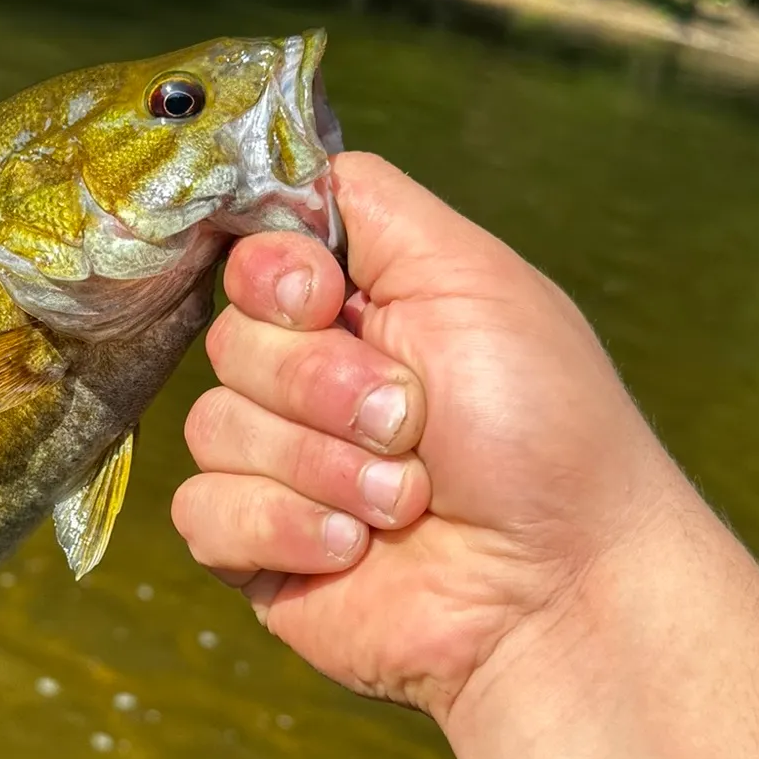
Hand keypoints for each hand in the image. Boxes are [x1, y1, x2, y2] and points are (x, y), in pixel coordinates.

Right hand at [172, 151, 685, 724]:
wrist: (556, 589)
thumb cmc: (544, 432)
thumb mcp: (474, 279)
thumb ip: (372, 207)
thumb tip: (289, 169)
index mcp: (357, 309)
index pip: (252, 257)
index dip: (275, 279)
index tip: (331, 301)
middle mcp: (310, 382)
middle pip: (228, 340)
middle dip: (321, 385)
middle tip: (408, 423)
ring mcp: (279, 466)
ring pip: (211, 427)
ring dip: (318, 465)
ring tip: (403, 501)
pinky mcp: (255, 546)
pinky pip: (203, 511)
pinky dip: (283, 526)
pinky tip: (352, 550)